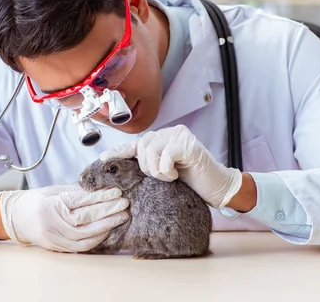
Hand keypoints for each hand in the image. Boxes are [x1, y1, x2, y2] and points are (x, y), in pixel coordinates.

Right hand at [0, 184, 129, 252]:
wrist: (15, 217)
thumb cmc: (38, 200)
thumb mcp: (56, 190)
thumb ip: (78, 191)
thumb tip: (103, 189)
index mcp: (52, 204)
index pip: (81, 201)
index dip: (101, 197)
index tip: (117, 191)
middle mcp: (52, 222)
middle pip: (86, 218)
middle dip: (109, 211)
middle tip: (125, 204)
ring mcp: (54, 237)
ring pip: (86, 234)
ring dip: (107, 225)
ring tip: (122, 216)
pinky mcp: (57, 247)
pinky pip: (82, 246)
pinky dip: (98, 238)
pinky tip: (109, 229)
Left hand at [100, 125, 242, 208]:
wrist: (216, 187)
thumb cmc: (192, 182)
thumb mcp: (165, 172)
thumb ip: (149, 164)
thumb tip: (122, 166)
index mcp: (164, 138)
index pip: (137, 143)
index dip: (119, 151)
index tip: (103, 158)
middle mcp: (171, 132)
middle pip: (142, 146)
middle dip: (146, 167)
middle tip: (163, 177)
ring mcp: (180, 135)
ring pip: (151, 150)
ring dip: (156, 170)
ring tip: (170, 177)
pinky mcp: (188, 144)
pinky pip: (165, 156)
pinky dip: (167, 170)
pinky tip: (177, 174)